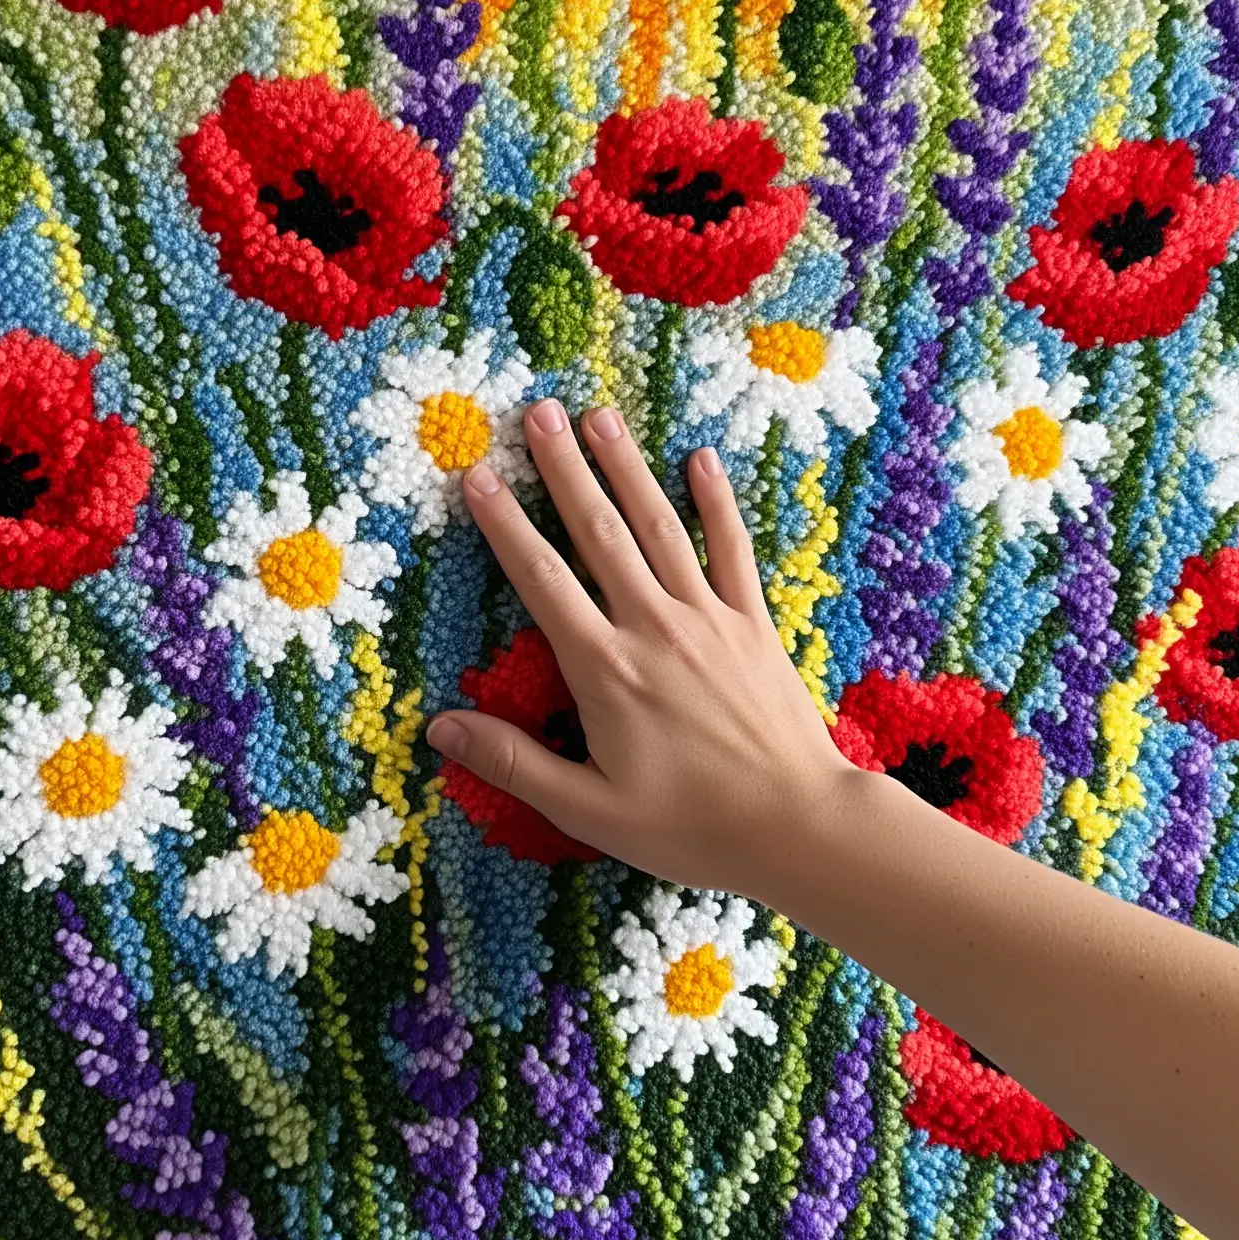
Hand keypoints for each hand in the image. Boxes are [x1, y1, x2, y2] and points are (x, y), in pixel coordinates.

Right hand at [423, 400, 856, 897]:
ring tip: (598, 416)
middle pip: (598, 533)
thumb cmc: (690, 828)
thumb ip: (514, 763)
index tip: (477, 476)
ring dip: (627, 468)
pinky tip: (701, 460)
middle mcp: (655, 628)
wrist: (798, 825)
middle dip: (564, 470)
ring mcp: (709, 619)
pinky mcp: (753, 625)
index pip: (542, 581)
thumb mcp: (589, 809)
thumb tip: (439, 726)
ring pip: (660, 527)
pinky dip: (716, 503)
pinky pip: (732, 551)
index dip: (505, 525)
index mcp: (606, 670)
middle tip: (536, 412)